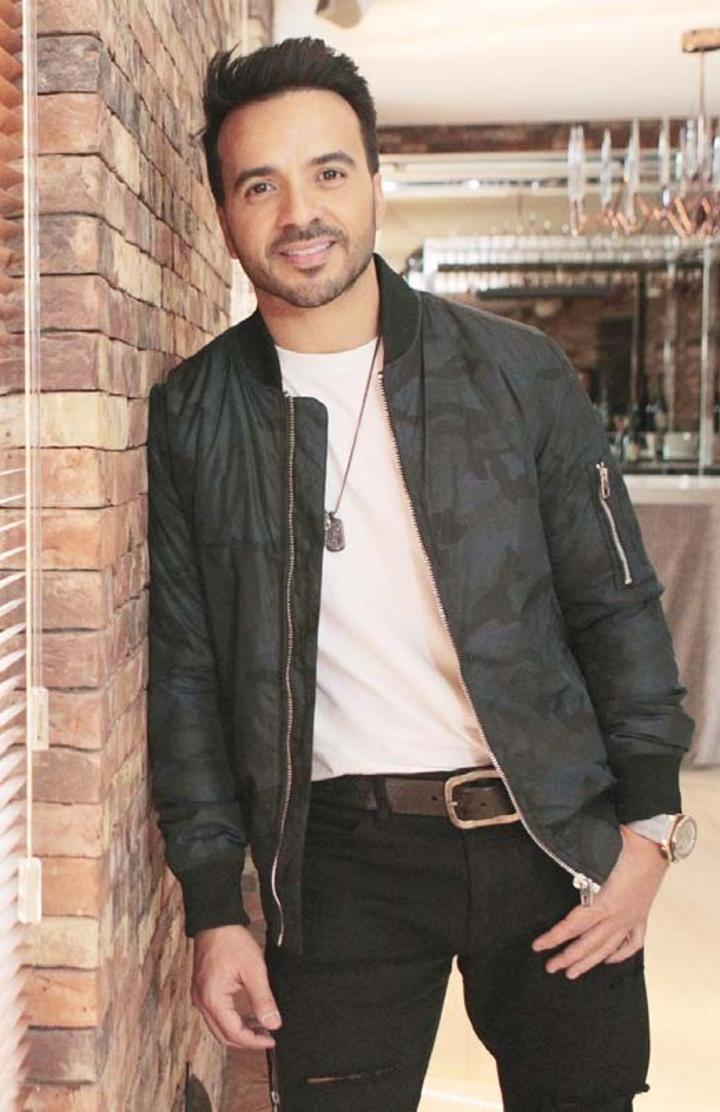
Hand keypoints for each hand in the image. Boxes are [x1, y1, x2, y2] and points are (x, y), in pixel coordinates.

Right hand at [191, 924, 281, 1048]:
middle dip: (246, 1040)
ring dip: (240, 1031)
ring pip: (219, 1027)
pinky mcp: (203, 991)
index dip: (254, 1041)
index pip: (233, 1033)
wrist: (215, 921)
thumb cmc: (231, 941)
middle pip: (223, 1035)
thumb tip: (273, 1023)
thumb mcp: (253, 969)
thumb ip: (263, 999)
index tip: (271, 1039)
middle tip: (267, 1037)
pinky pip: (217, 1015)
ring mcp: (200, 997)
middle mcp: (202, 1002)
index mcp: (212, 999)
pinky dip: (233, 1020)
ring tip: (262, 1027)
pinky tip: (248, 1015)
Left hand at [531, 825, 669, 978]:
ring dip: (589, 962)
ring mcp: (631, 919)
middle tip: (551, 967)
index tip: (538, 946)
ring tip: (573, 973)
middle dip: (568, 958)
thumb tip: (562, 882)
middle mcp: (618, 917)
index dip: (554, 937)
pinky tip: (609, 959)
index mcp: (604, 903)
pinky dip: (620, 954)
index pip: (572, 926)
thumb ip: (579, 875)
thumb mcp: (594, 860)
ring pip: (608, 948)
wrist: (653, 845)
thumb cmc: (623, 846)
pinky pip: (633, 943)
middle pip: (588, 944)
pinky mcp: (641, 916)